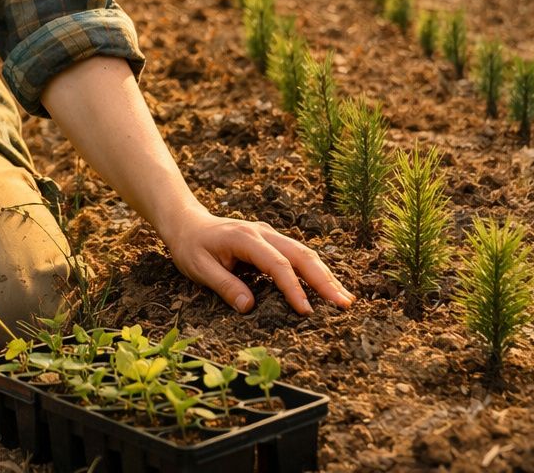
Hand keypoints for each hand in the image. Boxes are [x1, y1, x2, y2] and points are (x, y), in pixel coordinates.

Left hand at [162, 210, 354, 315]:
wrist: (187, 223)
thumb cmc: (191, 247)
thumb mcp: (199, 268)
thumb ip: (225, 286)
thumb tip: (249, 307)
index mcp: (246, 238)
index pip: (277, 265)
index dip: (294, 288)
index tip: (306, 311)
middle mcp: (264, 233)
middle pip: (301, 255)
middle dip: (324, 280)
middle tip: (344, 305)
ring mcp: (270, 235)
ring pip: (305, 254)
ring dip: (326, 276)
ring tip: (345, 299)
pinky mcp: (273, 241)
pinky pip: (298, 255)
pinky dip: (316, 271)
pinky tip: (329, 287)